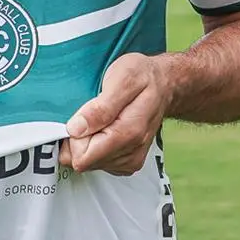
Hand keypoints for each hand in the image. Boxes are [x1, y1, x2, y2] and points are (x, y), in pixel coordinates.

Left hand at [60, 53, 171, 175]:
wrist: (165, 84)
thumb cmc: (143, 76)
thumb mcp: (122, 78)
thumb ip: (100, 107)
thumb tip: (76, 129)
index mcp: (129, 132)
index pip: (84, 156)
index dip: (74, 137)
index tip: (80, 116)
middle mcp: (132, 151)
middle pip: (85, 162)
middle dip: (80, 139)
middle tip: (90, 114)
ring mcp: (131, 159)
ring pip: (90, 163)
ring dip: (89, 141)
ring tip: (101, 117)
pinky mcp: (128, 162)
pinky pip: (99, 162)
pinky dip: (96, 145)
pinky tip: (105, 126)